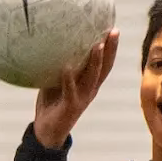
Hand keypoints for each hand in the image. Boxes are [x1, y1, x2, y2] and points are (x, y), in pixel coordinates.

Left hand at [32, 31, 119, 148]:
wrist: (47, 132)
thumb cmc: (52, 103)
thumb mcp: (58, 80)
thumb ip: (61, 64)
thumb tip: (55, 41)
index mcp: (89, 83)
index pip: (104, 63)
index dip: (111, 47)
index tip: (113, 28)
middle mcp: (90, 90)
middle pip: (105, 68)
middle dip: (111, 50)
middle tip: (114, 32)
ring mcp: (82, 98)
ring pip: (92, 78)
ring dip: (96, 61)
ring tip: (98, 45)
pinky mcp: (71, 106)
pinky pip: (70, 91)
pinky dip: (68, 79)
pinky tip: (66, 67)